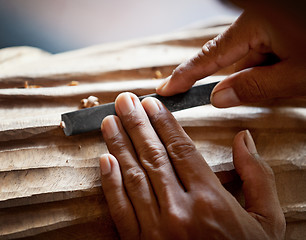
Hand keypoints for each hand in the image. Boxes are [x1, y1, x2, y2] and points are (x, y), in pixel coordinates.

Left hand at [99, 92, 284, 238]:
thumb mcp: (267, 221)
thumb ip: (257, 177)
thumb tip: (244, 139)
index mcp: (210, 200)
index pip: (181, 149)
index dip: (164, 123)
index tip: (152, 104)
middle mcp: (179, 211)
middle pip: (153, 156)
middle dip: (137, 124)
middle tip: (124, 101)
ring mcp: (155, 229)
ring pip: (133, 176)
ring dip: (119, 145)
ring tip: (109, 121)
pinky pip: (120, 209)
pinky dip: (110, 182)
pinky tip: (104, 159)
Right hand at [156, 9, 305, 107]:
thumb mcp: (296, 76)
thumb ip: (253, 87)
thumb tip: (219, 96)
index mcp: (256, 25)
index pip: (208, 57)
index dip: (185, 76)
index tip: (167, 89)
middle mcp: (258, 21)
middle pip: (233, 58)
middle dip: (246, 78)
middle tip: (269, 85)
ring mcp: (269, 24)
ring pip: (252, 58)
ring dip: (265, 74)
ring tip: (293, 73)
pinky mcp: (279, 30)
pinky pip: (265, 53)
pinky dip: (273, 67)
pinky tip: (293, 68)